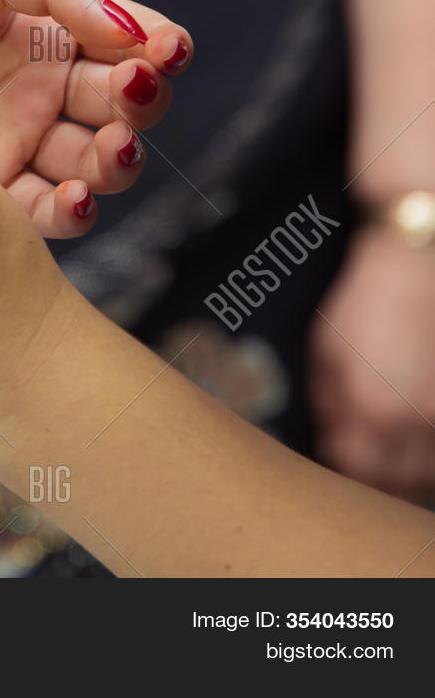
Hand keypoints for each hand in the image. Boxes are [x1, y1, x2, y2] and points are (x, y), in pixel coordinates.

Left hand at [0, 0, 191, 236]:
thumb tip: (131, 26)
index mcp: (43, 35)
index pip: (122, 50)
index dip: (154, 52)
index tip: (168, 49)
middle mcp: (32, 93)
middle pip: (116, 112)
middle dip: (139, 106)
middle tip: (132, 94)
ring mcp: (4, 144)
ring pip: (87, 165)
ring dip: (114, 159)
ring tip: (110, 146)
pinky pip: (36, 211)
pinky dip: (68, 210)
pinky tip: (74, 195)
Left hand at [310, 225, 434, 503]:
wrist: (417, 268)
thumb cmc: (367, 304)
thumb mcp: (326, 351)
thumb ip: (328, 402)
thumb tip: (331, 436)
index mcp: (369, 410)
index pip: (355, 470)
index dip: (344, 470)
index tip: (338, 462)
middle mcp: (412, 421)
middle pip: (398, 480)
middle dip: (380, 481)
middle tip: (367, 468)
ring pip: (429, 470)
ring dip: (410, 473)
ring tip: (394, 459)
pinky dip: (430, 451)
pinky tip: (418, 438)